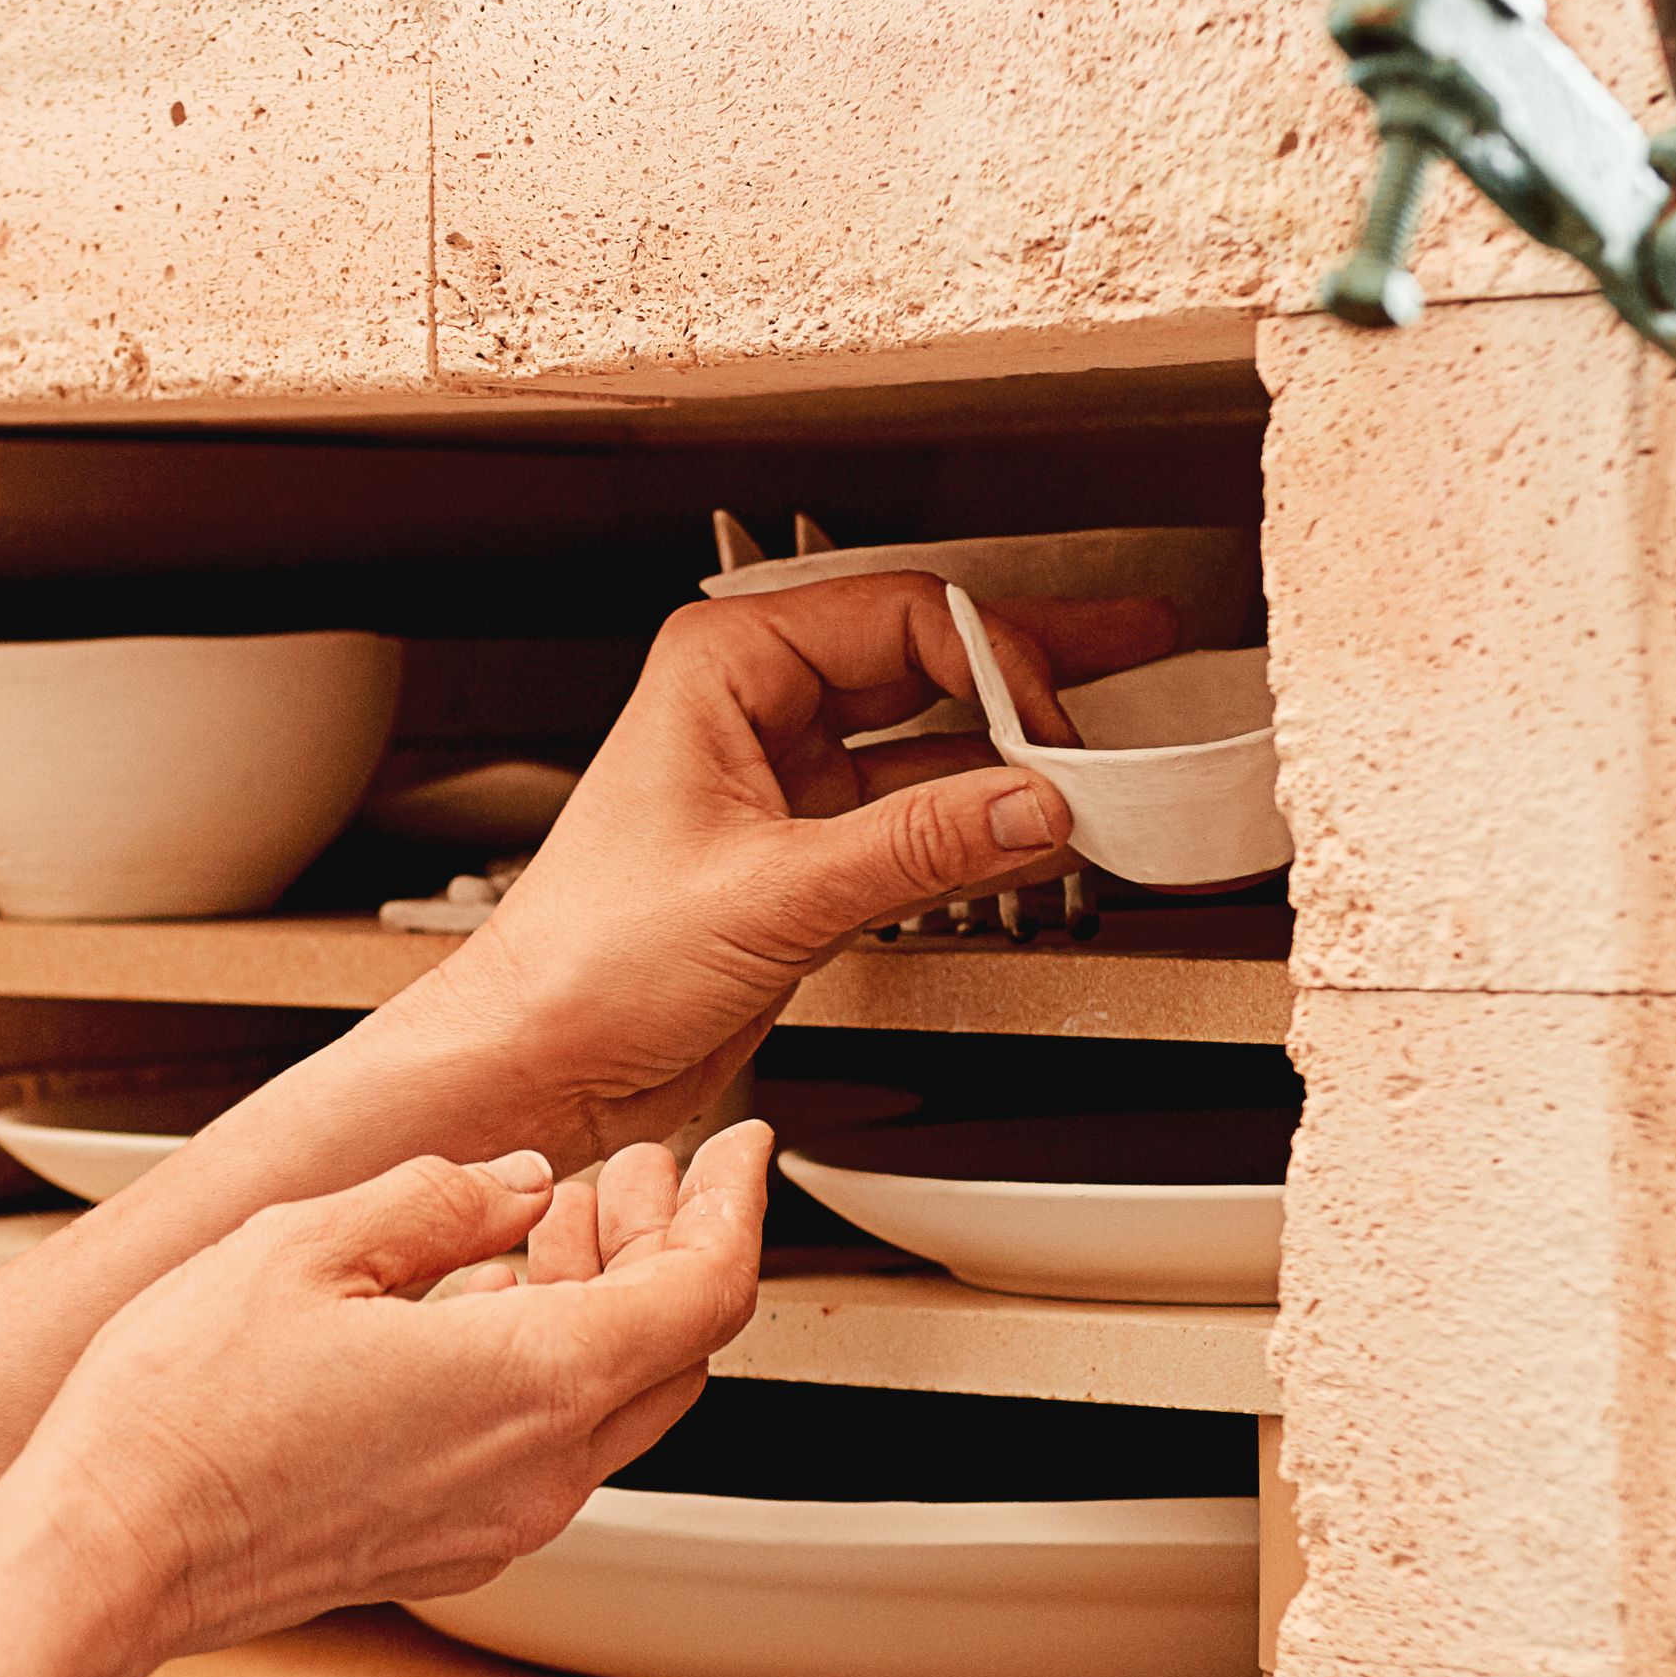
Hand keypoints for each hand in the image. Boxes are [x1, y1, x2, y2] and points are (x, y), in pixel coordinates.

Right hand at [0, 1131, 775, 1670]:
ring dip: (605, 1306)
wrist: (106, 1556)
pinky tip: (478, 1313)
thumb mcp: (307, 1243)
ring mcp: (496, 1524)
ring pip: (612, 1404)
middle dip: (666, 1246)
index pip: (708, 1289)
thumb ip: (439, 1199)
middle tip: (629, 1174)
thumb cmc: (181, 1415)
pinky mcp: (443, 1551)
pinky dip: (549, 1368)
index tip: (739, 1152)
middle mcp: (540, 1472)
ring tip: (548, 1228)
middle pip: (675, 1351)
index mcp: (535, 1381)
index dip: (735, 1206)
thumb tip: (513, 1185)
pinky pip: (544, 1451)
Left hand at [413, 575, 1180, 1152]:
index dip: (997, 662)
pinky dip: (981, 827)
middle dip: (1031, 667)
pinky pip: (918, 817)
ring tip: (1108, 759)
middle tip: (1134, 646)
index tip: (1057, 729)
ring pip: (931, 742)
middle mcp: (755, 707)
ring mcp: (785, 779)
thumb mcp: (769, 893)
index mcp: (725, 666)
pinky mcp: (805, 853)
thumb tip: (1035, 804)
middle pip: (928, 661)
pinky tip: (1043, 832)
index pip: (903, 618)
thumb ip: (918, 846)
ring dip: (1014, 759)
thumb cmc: (583, 959)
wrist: (541, 1059)